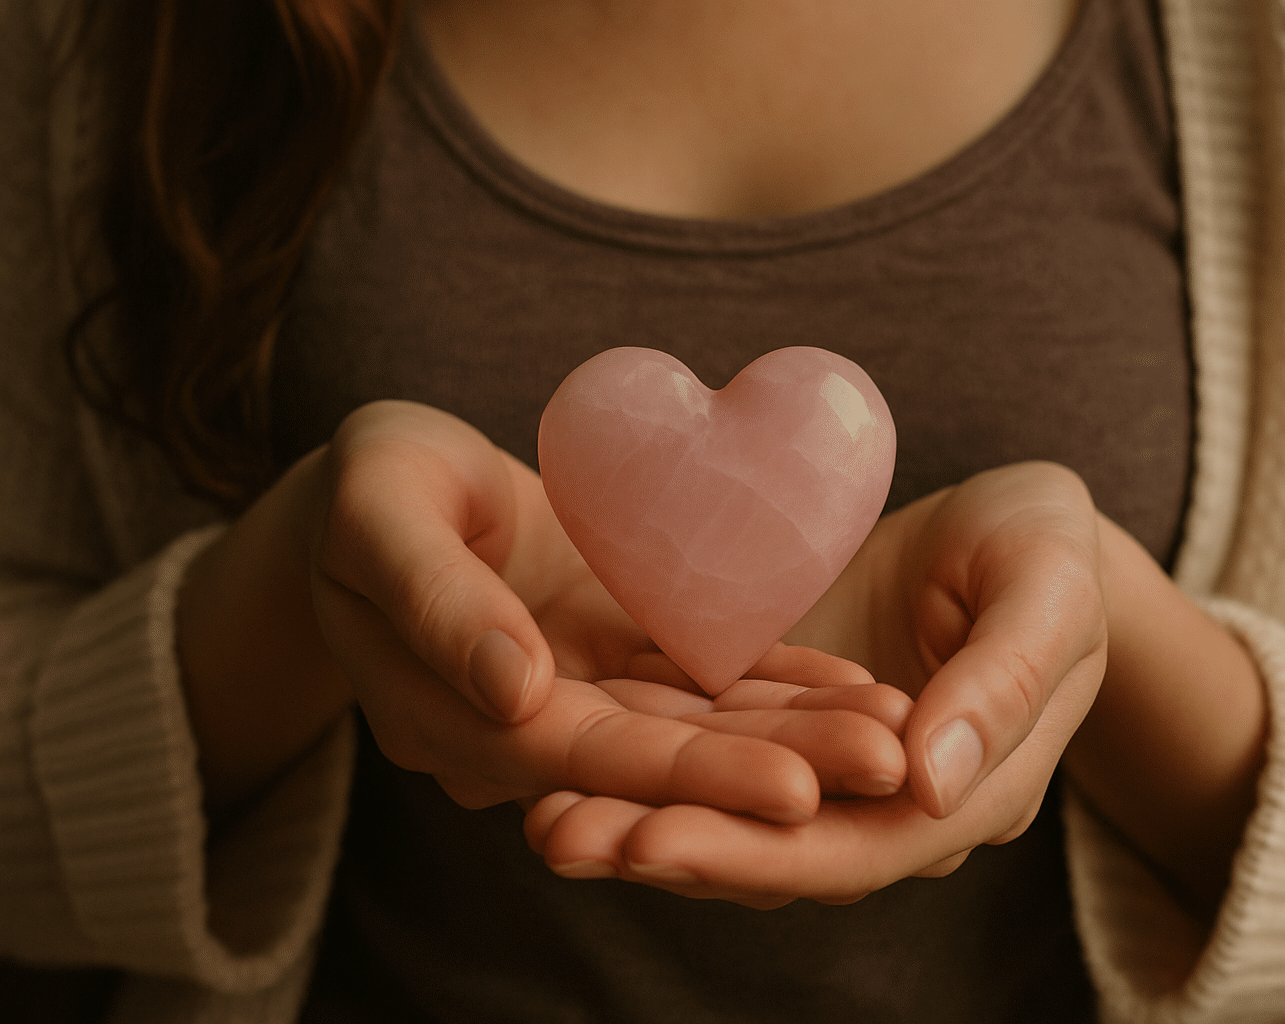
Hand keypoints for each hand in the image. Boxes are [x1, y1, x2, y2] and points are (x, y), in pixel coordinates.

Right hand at [308, 401, 909, 819]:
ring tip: (895, 731)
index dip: (690, 777)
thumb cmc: (369, 483)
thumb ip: (437, 601)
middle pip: (659, 759)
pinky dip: (776, 686)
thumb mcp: (378, 512)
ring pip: (696, 727)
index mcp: (454, 714)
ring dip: (795, 733)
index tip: (795, 790)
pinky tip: (855, 688)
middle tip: (888, 764)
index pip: (584, 757)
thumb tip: (516, 694)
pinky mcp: (619, 658)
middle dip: (775, 767)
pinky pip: (705, 681)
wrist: (387, 485)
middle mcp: (529, 728)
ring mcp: (582, 695)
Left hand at [522, 462, 1108, 904]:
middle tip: (560, 839)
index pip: (856, 846)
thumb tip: (932, 784)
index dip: (756, 850)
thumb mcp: (1048, 587)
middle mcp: (893, 809)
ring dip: (639, 822)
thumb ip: (1005, 680)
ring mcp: (834, 775)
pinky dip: (645, 765)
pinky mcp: (785, 728)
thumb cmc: (1044, 546)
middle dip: (668, 849)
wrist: (1009, 529)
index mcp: (969, 790)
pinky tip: (563, 761)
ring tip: (543, 819)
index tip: (654, 839)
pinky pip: (713, 756)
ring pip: (735, 817)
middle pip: (777, 852)